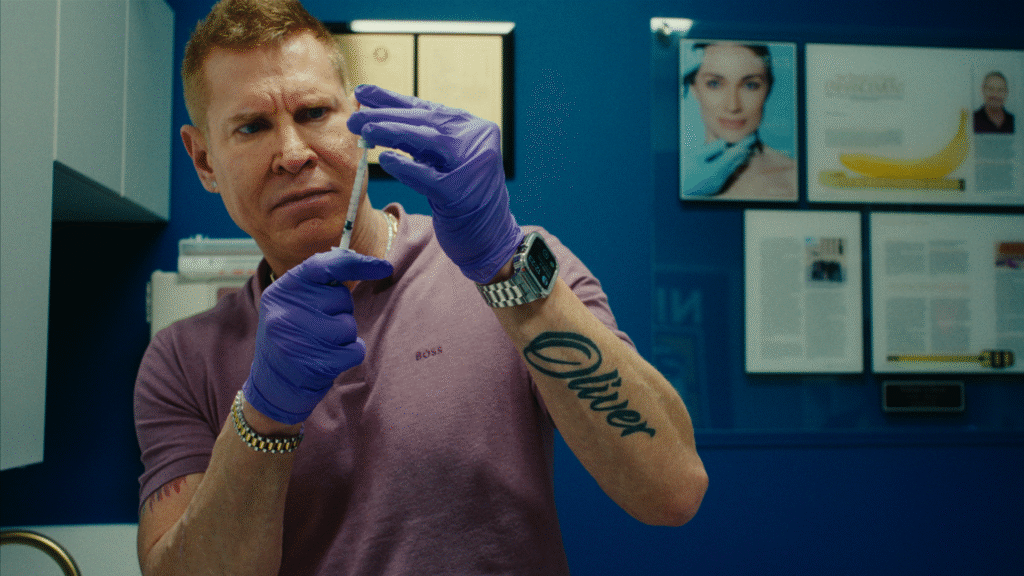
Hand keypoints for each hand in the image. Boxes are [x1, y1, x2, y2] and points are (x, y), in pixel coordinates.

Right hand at [242, 249, 392, 424]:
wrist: (271, 387)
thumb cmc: (292, 338)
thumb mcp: (292, 305)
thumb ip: (318, 284)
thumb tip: (360, 261)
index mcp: (282, 291)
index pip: (323, 266)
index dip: (357, 263)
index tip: (385, 266)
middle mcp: (286, 311)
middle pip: (342, 298)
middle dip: (340, 311)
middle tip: (319, 327)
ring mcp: (298, 339)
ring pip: (349, 325)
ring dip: (344, 337)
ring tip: (321, 346)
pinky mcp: (314, 364)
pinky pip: (355, 350)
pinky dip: (349, 355)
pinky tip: (328, 361)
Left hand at [347, 85, 521, 283]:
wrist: (491, 238)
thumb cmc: (461, 198)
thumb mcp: (442, 162)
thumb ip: (418, 139)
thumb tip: (374, 112)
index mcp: (473, 129)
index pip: (426, 109)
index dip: (392, 100)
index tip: (362, 92)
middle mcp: (478, 142)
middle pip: (426, 122)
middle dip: (386, 115)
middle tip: (354, 113)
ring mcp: (472, 167)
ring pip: (428, 142)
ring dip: (392, 132)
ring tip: (364, 129)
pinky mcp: (462, 194)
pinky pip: (428, 177)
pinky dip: (406, 168)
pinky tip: (385, 160)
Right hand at [682, 133, 757, 196]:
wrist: (676, 190)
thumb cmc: (683, 171)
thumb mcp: (695, 156)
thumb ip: (712, 149)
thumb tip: (725, 143)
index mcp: (716, 170)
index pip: (735, 154)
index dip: (744, 144)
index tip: (752, 135)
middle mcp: (720, 179)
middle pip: (735, 162)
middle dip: (743, 150)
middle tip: (751, 139)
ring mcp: (718, 184)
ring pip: (732, 168)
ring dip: (738, 158)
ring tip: (744, 148)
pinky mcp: (715, 187)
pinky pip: (726, 174)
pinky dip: (731, 165)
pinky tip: (732, 159)